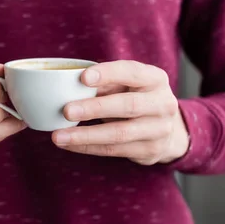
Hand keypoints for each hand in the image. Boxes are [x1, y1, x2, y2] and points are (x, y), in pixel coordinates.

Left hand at [51, 60, 189, 165]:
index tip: (82, 77)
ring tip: (58, 136)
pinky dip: (87, 147)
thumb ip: (103, 83)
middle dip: (94, 108)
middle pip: (128, 106)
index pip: (131, 72)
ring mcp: (159, 130)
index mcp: (155, 79)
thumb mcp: (125, 84)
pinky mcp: (150, 151)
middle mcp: (162, 103)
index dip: (107, 74)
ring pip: (119, 133)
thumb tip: (67, 85)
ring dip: (85, 136)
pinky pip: (113, 150)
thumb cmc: (135, 97)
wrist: (166, 127)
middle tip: (66, 111)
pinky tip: (68, 144)